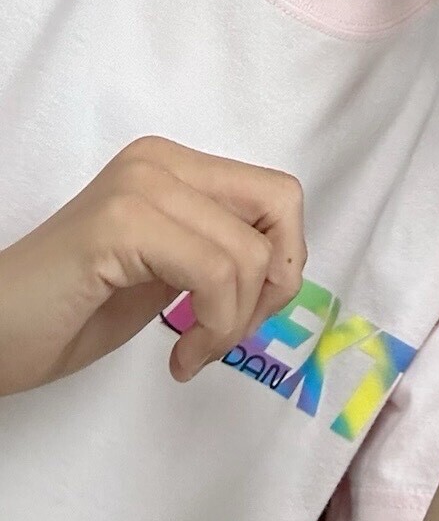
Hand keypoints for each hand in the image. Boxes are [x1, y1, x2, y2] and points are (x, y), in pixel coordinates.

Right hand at [0, 136, 306, 393]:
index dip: (284, 260)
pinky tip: (178, 359)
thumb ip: (219, 250)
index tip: (247, 313)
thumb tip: (284, 267)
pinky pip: (213, 274)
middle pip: (280, 206)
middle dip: (272, 285)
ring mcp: (141, 185)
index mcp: (176, 165)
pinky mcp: (121, 223)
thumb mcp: (167, 270)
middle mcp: (161, 161)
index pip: (278, 195)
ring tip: (192, 353)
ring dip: (233, 323)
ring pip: (248, 253)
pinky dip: (212, 328)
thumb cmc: (71, 311)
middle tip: (227, 335)